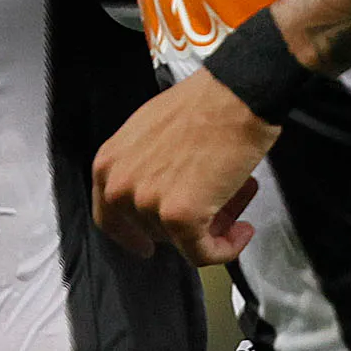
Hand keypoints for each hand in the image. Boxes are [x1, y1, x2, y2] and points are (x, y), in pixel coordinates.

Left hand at [92, 69, 270, 267]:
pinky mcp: (179, 217)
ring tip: (235, 202)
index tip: (145, 245)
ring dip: (211, 229)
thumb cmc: (203, 106)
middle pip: (150, 230)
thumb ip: (142, 167)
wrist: (235, 97)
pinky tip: (242, 232)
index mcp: (108, 164)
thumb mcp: (149, 132)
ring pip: (179, 241)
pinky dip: (226, 248)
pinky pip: (203, 253)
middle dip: (184, 225)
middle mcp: (119, 186)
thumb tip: (160, 193)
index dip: (130, 236)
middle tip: (215, 209)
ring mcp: (147, 203)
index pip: (109, 217)